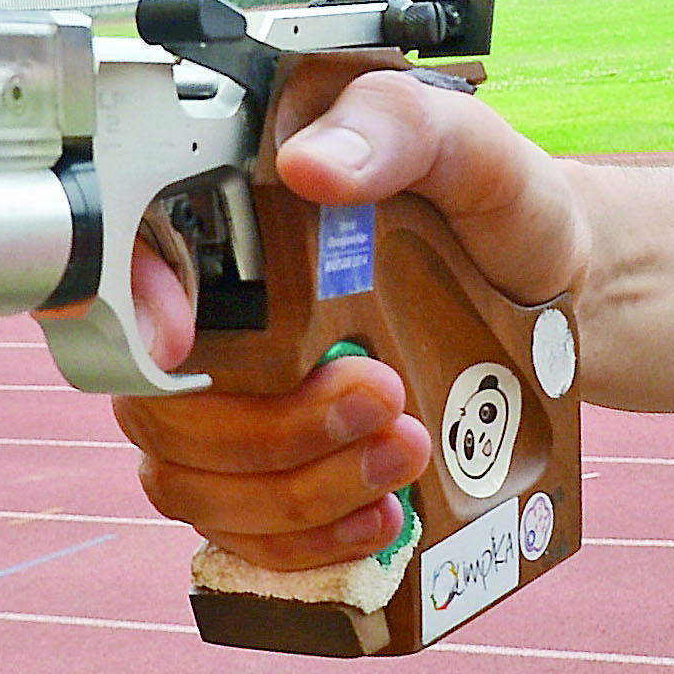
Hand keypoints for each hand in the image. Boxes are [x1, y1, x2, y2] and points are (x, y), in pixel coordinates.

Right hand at [109, 69, 578, 570]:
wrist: (557, 292)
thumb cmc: (497, 210)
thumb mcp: (467, 149)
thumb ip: (395, 129)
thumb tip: (311, 165)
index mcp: (228, 224)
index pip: (115, 270)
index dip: (124, 312)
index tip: (185, 347)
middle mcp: (211, 322)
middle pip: (158, 409)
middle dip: (267, 429)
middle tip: (381, 398)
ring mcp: (232, 408)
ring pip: (193, 484)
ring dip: (294, 494)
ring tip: (403, 455)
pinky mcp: (269, 476)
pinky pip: (239, 535)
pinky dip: (301, 544)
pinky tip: (376, 517)